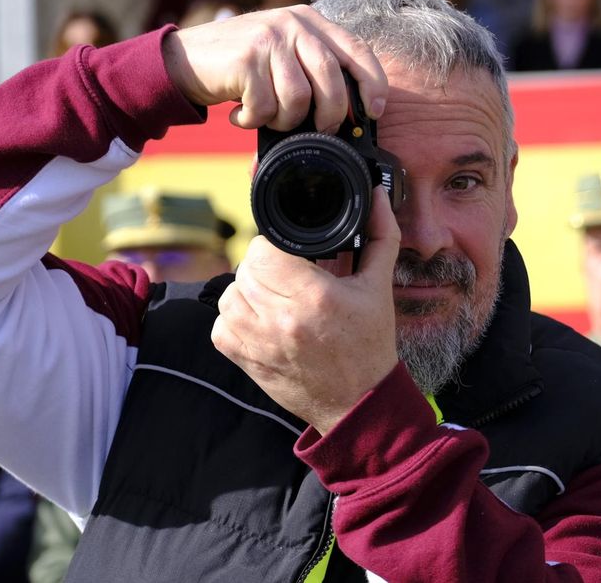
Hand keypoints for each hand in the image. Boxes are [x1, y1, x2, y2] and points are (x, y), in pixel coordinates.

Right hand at [161, 5, 388, 131]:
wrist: (183, 59)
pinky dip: (253, 120)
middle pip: (332, 80)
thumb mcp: (283, 53)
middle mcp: (292, 24)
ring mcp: (268, 39)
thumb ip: (315, 68)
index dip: (373, 85)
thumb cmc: (242, 65)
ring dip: (284, 120)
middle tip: (318, 130)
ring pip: (299, 99)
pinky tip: (241, 112)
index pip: (358, 51)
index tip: (375, 112)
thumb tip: (351, 112)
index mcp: (310, 21)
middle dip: (330, 115)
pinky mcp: (246, 59)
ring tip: (267, 115)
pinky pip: (266, 107)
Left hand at [211, 186, 402, 434]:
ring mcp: (258, 342)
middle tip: (287, 273)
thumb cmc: (369, 345)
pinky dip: (235, 317)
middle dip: (264, 265)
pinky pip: (220, 325)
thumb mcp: (379, 287)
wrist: (358, 403)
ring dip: (247, 289)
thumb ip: (380, 235)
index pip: (265, 250)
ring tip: (274, 294)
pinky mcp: (245, 360)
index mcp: (315, 297)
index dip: (274, 244)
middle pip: (246, 268)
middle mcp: (281, 320)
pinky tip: (261, 318)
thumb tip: (376, 196)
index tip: (290, 252)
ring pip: (229, 293)